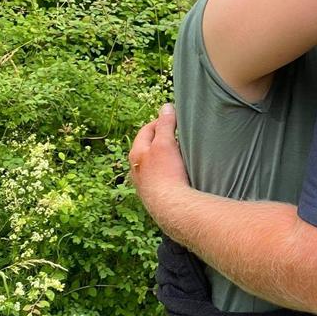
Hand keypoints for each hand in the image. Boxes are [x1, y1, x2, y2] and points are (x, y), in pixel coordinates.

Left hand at [128, 103, 190, 220]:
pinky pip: (161, 179)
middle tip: (177, 135)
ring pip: (154, 165)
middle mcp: (137, 170)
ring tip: (180, 155)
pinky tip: (179, 176)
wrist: (171, 208)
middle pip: (148, 148)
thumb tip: (166, 107)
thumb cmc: (166, 174)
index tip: (173, 118)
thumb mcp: (165, 144)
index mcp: (136, 154)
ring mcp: (145, 185)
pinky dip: (168, 173)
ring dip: (165, 158)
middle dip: (162, 140)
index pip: (146, 130)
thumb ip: (165, 124)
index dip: (160, 121)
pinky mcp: (155, 197)